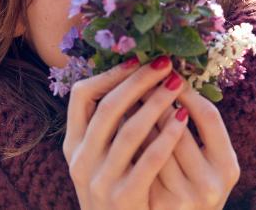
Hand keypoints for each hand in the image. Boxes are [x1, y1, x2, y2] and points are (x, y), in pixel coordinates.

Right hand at [63, 56, 188, 209]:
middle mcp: (81, 162)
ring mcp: (100, 182)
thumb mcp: (98, 160)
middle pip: (108, 108)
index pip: (80, 96)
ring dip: (156, 102)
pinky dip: (166, 136)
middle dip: (138, 81)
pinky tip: (182, 119)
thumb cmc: (115, 191)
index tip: (136, 59)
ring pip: (129, 131)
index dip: (109, 74)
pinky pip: (148, 160)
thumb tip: (130, 78)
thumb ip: (106, 127)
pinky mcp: (125, 198)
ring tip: (177, 85)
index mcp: (72, 147)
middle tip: (164, 63)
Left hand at [124, 79, 240, 208]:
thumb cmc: (191, 186)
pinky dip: (128, 140)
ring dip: (136, 115)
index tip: (168, 73)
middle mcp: (209, 185)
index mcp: (227, 166)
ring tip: (124, 93)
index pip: (208, 116)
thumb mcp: (207, 160)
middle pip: (177, 128)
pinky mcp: (158, 205)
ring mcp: (183, 198)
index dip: (186, 91)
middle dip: (154, 98)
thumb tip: (171, 78)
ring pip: (152, 144)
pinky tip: (117, 124)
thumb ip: (198, 127)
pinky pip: (138, 162)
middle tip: (139, 75)